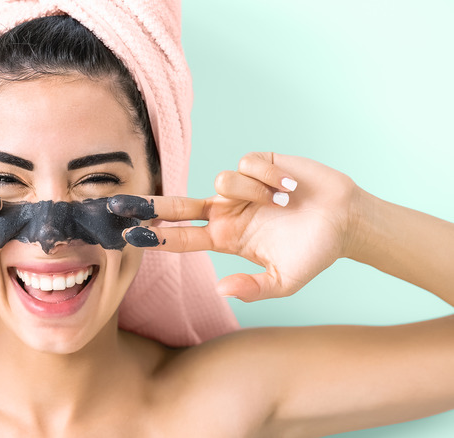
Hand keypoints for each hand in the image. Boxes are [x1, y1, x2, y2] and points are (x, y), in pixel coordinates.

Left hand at [109, 152, 361, 300]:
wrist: (347, 221)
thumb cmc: (314, 252)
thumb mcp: (284, 281)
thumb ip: (252, 288)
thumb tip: (219, 290)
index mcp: (226, 238)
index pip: (183, 236)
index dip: (157, 236)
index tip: (130, 236)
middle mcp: (227, 211)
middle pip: (178, 204)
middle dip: (149, 204)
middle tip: (119, 204)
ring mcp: (240, 187)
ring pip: (221, 181)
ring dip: (253, 193)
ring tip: (282, 203)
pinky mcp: (259, 164)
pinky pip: (247, 164)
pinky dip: (270, 177)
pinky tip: (289, 186)